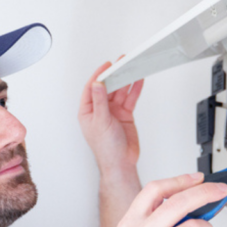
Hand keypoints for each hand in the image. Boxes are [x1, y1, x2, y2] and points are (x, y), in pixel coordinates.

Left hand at [78, 59, 143, 175]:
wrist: (121, 163)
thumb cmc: (106, 149)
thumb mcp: (101, 122)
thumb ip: (100, 101)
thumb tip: (97, 83)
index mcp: (88, 111)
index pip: (92, 88)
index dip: (99, 75)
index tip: (107, 65)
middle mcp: (100, 110)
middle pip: (107, 87)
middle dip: (114, 75)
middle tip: (122, 63)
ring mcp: (113, 112)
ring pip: (120, 91)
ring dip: (125, 80)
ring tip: (132, 68)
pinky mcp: (125, 114)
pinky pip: (129, 98)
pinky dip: (134, 90)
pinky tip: (138, 80)